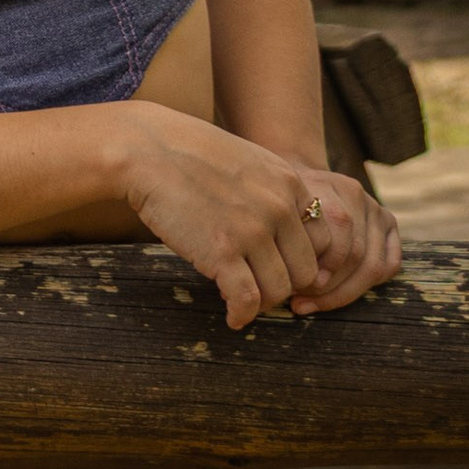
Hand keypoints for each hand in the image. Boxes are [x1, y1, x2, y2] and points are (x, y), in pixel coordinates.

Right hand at [117, 112, 401, 330]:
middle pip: (305, 271)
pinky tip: (233, 318)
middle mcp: (280, 208)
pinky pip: (247, 299)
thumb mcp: (248, 161)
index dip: (303, 261)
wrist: (146, 150)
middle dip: (285, 285)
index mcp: (290, 183)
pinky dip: (242, 315)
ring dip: (263, 303)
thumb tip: (278, 227)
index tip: (281, 269)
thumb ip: (271, 190)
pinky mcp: (221, 252)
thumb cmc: (187, 153)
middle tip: (263, 289)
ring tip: (244, 302)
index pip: (323, 241)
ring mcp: (252, 231)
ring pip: (279, 290)